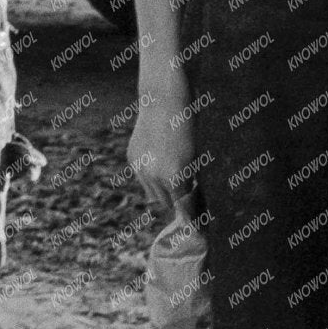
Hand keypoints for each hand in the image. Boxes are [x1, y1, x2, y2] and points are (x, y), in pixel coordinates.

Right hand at [128, 77, 194, 210]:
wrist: (165, 102)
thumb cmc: (187, 130)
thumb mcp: (194, 159)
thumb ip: (191, 184)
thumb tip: (190, 208)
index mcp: (175, 178)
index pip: (183, 209)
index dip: (190, 217)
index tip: (195, 226)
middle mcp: (155, 177)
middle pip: (166, 203)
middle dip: (175, 201)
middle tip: (185, 195)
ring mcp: (140, 168)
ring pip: (152, 193)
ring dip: (162, 189)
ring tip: (171, 173)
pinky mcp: (131, 159)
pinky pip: (142, 177)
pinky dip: (151, 174)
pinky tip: (158, 157)